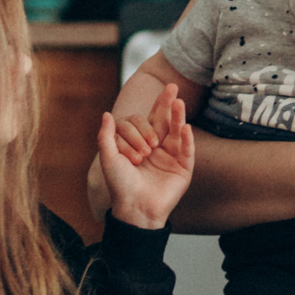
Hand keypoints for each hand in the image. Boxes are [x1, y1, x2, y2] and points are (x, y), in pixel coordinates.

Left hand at [98, 88, 193, 229]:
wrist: (134, 208)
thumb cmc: (120, 185)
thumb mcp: (109, 158)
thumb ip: (106, 136)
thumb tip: (106, 114)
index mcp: (143, 144)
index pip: (147, 123)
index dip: (142, 123)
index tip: (135, 148)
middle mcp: (160, 148)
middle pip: (165, 122)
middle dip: (168, 104)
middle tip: (172, 86)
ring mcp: (173, 157)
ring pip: (177, 133)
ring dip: (178, 117)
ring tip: (178, 102)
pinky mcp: (184, 169)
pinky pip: (187, 151)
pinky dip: (187, 139)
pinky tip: (186, 127)